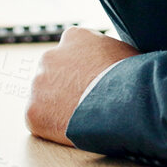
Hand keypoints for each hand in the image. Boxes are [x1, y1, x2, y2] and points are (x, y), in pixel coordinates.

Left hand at [26, 27, 140, 146]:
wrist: (125, 103)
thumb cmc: (133, 79)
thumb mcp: (124, 51)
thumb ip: (106, 52)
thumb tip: (111, 62)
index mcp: (73, 37)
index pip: (72, 52)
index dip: (84, 70)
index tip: (94, 82)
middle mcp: (50, 55)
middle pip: (54, 73)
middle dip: (67, 87)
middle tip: (88, 103)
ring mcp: (38, 83)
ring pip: (45, 97)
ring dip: (59, 107)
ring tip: (84, 119)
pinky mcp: (33, 111)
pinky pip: (40, 121)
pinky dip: (53, 128)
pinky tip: (74, 130)